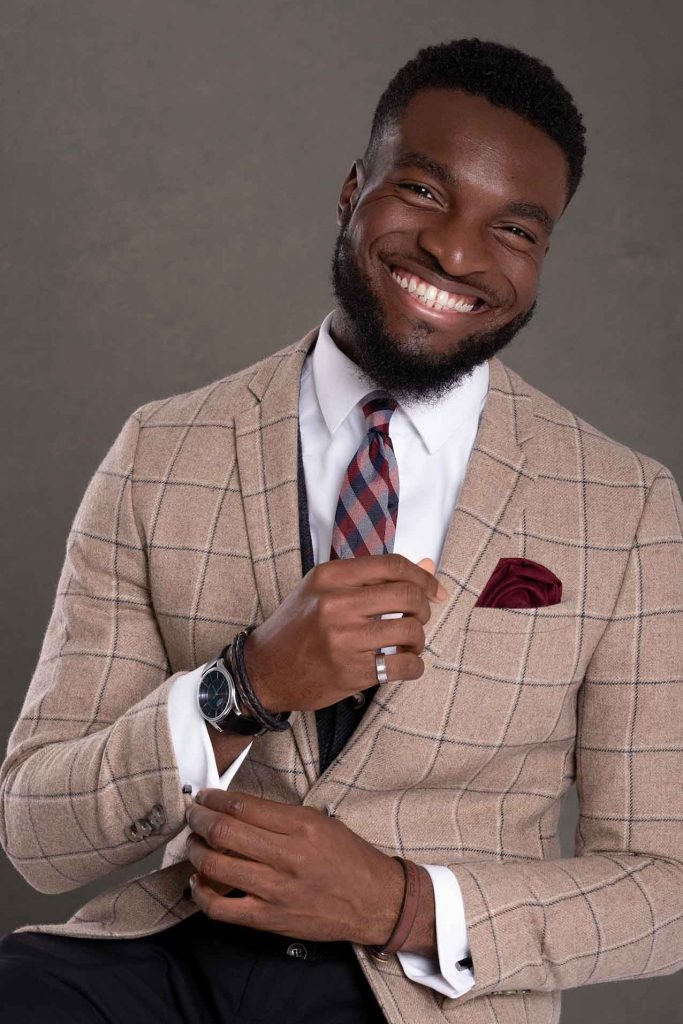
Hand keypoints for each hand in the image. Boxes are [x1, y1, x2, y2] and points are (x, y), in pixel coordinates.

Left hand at [184, 788, 405, 945]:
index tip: (205, 796)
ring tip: (193, 843)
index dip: (215, 799)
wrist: (373, 901)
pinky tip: (198, 882)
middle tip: (192, 814)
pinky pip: (222, 909)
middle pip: (225, 831)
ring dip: (196, 851)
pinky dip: (201, 894)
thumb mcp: (320, 822)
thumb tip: (239, 809)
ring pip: (217, 866)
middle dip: (199, 819)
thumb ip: (280, 817)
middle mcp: (286, 856)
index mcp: (300, 826)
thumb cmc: (348, 858)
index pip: (244, 806)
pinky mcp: (268, 919)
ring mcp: (275, 890)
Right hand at [243, 553, 447, 712]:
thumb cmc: (298, 626)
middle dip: (424, 607)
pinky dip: (414, 666)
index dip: (422, 576)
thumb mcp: (325, 590)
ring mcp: (342, 639)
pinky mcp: (350, 672)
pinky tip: (405, 664)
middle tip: (419, 617)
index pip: (392, 565)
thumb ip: (373, 577)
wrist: (263, 671)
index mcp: (329, 577)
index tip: (434, 590)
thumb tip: (428, 565)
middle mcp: (335, 604)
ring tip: (408, 644)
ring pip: (410, 631)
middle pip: (407, 595)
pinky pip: (403, 666)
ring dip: (419, 639)